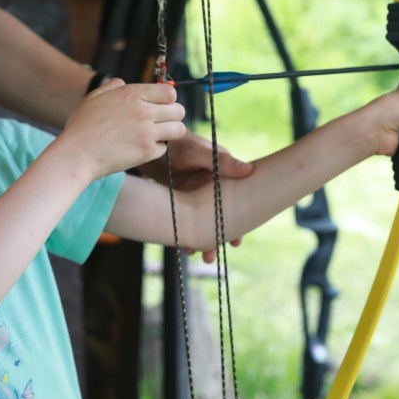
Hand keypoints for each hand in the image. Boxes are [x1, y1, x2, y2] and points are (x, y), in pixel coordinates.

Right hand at [59, 78, 186, 179]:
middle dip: (173, 115)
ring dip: (171, 132)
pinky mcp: (147, 152)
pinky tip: (141, 148)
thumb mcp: (94, 98)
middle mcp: (143, 110)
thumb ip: (111, 87)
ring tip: (158, 135)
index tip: (161, 105)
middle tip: (162, 122)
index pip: (169, 92)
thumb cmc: (82, 126)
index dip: (168, 99)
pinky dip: (156, 149)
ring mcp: (147, 132)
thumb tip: (122, 83)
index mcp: (131, 94)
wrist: (77, 154)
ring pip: (178, 129)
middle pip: (179, 110)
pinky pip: (164, 148)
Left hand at [137, 127, 254, 263]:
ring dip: (198, 237)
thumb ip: (221, 162)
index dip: (237, 224)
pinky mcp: (178, 197)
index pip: (236, 203)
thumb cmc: (178, 142)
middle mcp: (210, 187)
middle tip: (209, 257)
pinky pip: (184, 218)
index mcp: (222, 176)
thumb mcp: (199, 152)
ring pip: (200, 221)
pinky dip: (184, 230)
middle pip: (217, 217)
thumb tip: (249, 169)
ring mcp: (194, 193)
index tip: (236, 242)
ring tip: (194, 254)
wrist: (149, 141)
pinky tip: (181, 243)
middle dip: (215, 238)